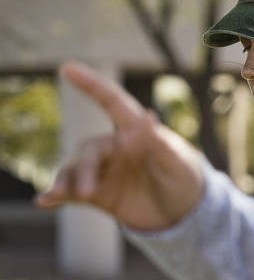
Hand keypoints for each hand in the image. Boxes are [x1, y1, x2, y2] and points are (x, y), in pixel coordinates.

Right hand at [35, 62, 205, 231]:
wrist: (183, 212)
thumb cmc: (185, 177)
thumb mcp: (179, 163)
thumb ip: (163, 144)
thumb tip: (149, 117)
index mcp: (136, 132)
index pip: (112, 103)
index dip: (91, 84)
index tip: (67, 67)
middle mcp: (115, 147)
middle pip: (89, 151)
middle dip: (85, 170)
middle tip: (88, 192)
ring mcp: (103, 170)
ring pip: (74, 170)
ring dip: (66, 183)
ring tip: (59, 195)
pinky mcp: (97, 193)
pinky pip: (71, 192)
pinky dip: (56, 196)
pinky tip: (43, 201)